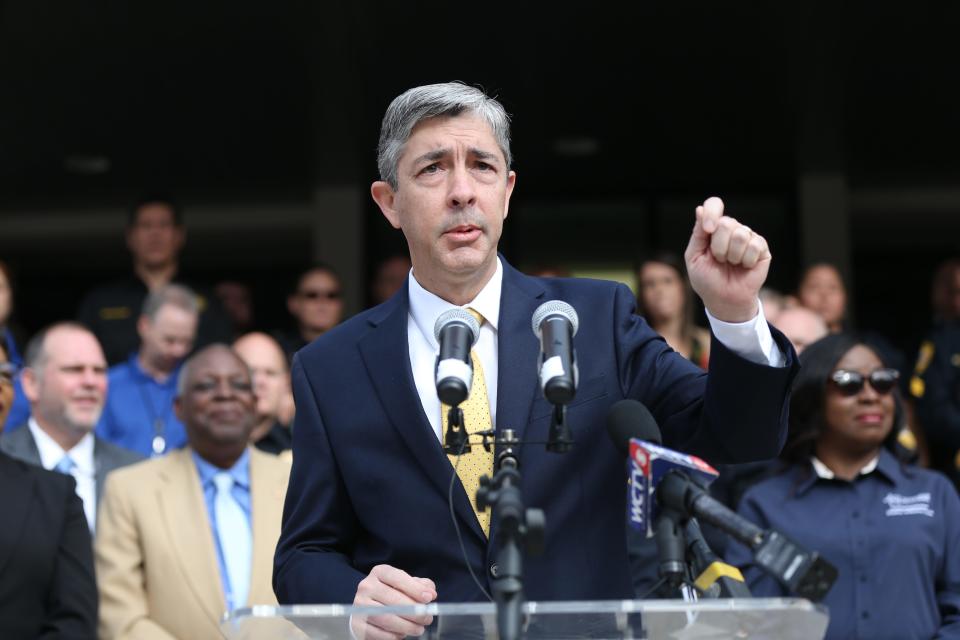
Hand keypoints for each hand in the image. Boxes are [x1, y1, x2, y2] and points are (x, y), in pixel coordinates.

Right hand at [350, 565, 436, 639]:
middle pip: (394, 600)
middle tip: (427, 618)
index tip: (429, 598)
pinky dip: (394, 636)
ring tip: (418, 629)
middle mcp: (367, 586)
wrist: (368, 608)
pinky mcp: (357, 624)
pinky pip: (378, 633)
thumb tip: (430, 592)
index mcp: (379, 572)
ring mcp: (359, 605)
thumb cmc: (391, 594)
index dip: (415, 588)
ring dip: (407, 626)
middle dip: (415, 611)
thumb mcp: (405, 584)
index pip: (398, 578)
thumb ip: (420, 585)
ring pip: (387, 618)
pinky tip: (402, 634)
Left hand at [684, 196, 770, 322]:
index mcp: (713, 228)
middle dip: (718, 246)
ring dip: (732, 255)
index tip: (708, 229)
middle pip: (726, 223)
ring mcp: (748, 237)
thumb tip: (700, 209)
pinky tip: (744, 267)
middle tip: (719, 260)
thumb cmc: (707, 280)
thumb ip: (698, 234)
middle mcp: (731, 229)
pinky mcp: (761, 248)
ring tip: (731, 264)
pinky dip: (745, 261)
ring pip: (741, 234)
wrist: (724, 300)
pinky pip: (754, 245)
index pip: (714, 205)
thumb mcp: (695, 257)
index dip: (712, 212)